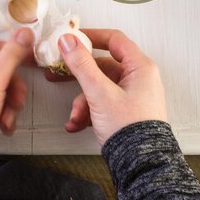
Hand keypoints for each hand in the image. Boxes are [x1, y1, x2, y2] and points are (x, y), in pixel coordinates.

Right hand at [49, 29, 166, 144]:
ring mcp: (132, 95)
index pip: (114, 39)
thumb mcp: (100, 92)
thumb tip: (69, 42)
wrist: (140, 164)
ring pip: (99, 88)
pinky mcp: (126, 111)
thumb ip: (82, 65)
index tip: (72, 38)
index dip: (91, 36)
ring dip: (82, 101)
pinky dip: (89, 112)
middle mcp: (138, 79)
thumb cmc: (131, 129)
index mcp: (140, 67)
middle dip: (79, 76)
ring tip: (75, 115)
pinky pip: (103, 103)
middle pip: (102, 66)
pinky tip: (79, 123)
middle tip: (59, 73)